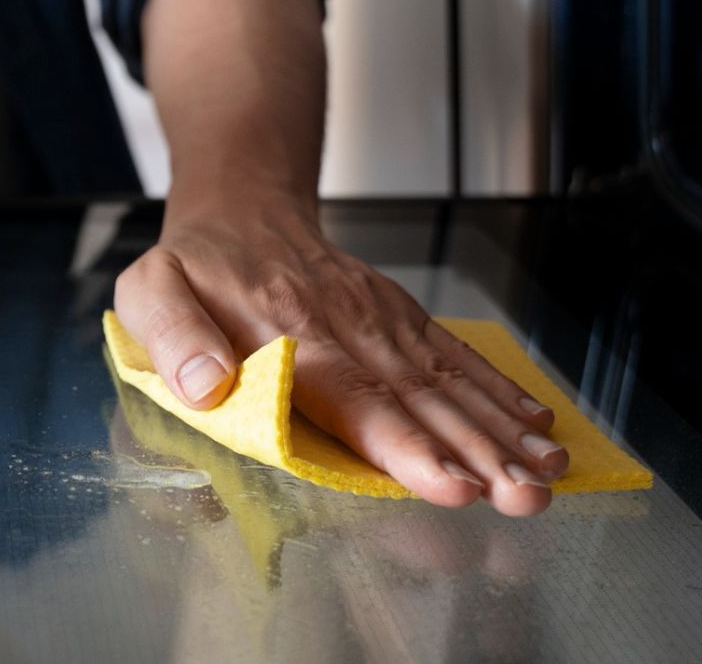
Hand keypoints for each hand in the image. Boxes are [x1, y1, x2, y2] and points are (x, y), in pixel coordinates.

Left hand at [113, 187, 567, 515]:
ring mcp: (383, 321)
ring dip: (502, 431)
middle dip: (478, 452)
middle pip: (420, 399)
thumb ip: (172, 339)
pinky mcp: (402, 317)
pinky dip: (499, 390)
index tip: (450, 483)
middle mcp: (351, 328)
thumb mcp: (151, 291)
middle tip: (525, 497)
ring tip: (550, 474)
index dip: (405, 445)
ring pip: (450, 381)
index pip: (356, 398)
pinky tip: (539, 425)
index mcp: (291, 334)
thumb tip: (204, 384)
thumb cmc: (194, 266)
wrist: (243, 204)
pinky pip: (456, 355)